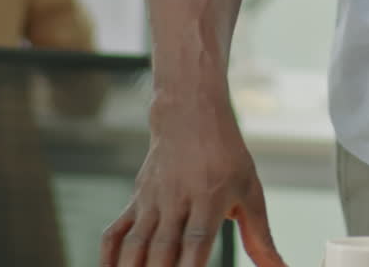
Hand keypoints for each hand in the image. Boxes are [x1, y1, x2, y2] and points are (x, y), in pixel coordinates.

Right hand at [100, 97, 284, 266]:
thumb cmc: (227, 157)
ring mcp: (153, 201)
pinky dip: (108, 254)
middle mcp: (179, 199)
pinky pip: (115, 231)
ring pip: (137, 242)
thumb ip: (260, 237)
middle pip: (163, 247)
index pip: (198, 240)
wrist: (190, 115)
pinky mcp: (136, 200)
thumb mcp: (251, 191)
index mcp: (211, 197)